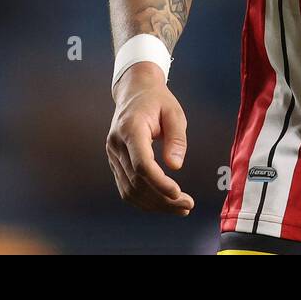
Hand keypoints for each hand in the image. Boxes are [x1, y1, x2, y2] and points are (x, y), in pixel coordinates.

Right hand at [106, 62, 193, 214]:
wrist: (134, 91)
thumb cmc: (157, 100)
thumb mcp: (174, 112)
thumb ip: (176, 138)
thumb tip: (175, 166)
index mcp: (130, 128)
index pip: (141, 164)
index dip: (159, 182)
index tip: (178, 192)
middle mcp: (116, 144)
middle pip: (136, 182)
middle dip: (162, 199)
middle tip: (187, 206)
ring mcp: (112, 154)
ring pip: (130, 190)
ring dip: (154, 204)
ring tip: (180, 208)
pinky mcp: (115, 162)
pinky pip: (126, 188)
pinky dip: (144, 200)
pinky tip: (164, 203)